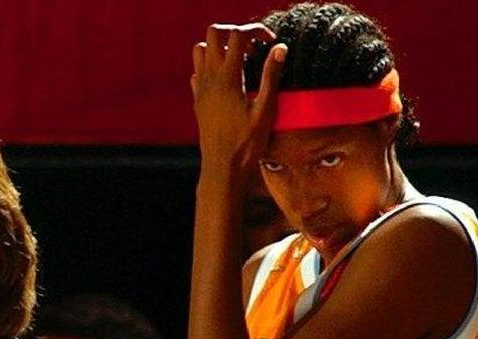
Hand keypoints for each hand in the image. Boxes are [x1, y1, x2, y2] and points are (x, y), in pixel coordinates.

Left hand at [191, 23, 286, 178]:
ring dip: (219, 47)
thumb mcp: (265, 110)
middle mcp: (209, 80)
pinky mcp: (198, 102)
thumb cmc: (246, 144)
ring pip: (200, 50)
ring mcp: (200, 90)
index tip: (271, 42)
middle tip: (253, 47)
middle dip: (234, 32)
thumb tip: (279, 48)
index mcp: (228, 79)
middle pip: (213, 34)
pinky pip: (197, 72)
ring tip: (240, 61)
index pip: (237, 35)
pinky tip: (228, 80)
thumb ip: (272, 76)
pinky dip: (210, 67)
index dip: (257, 31)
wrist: (222, 169)